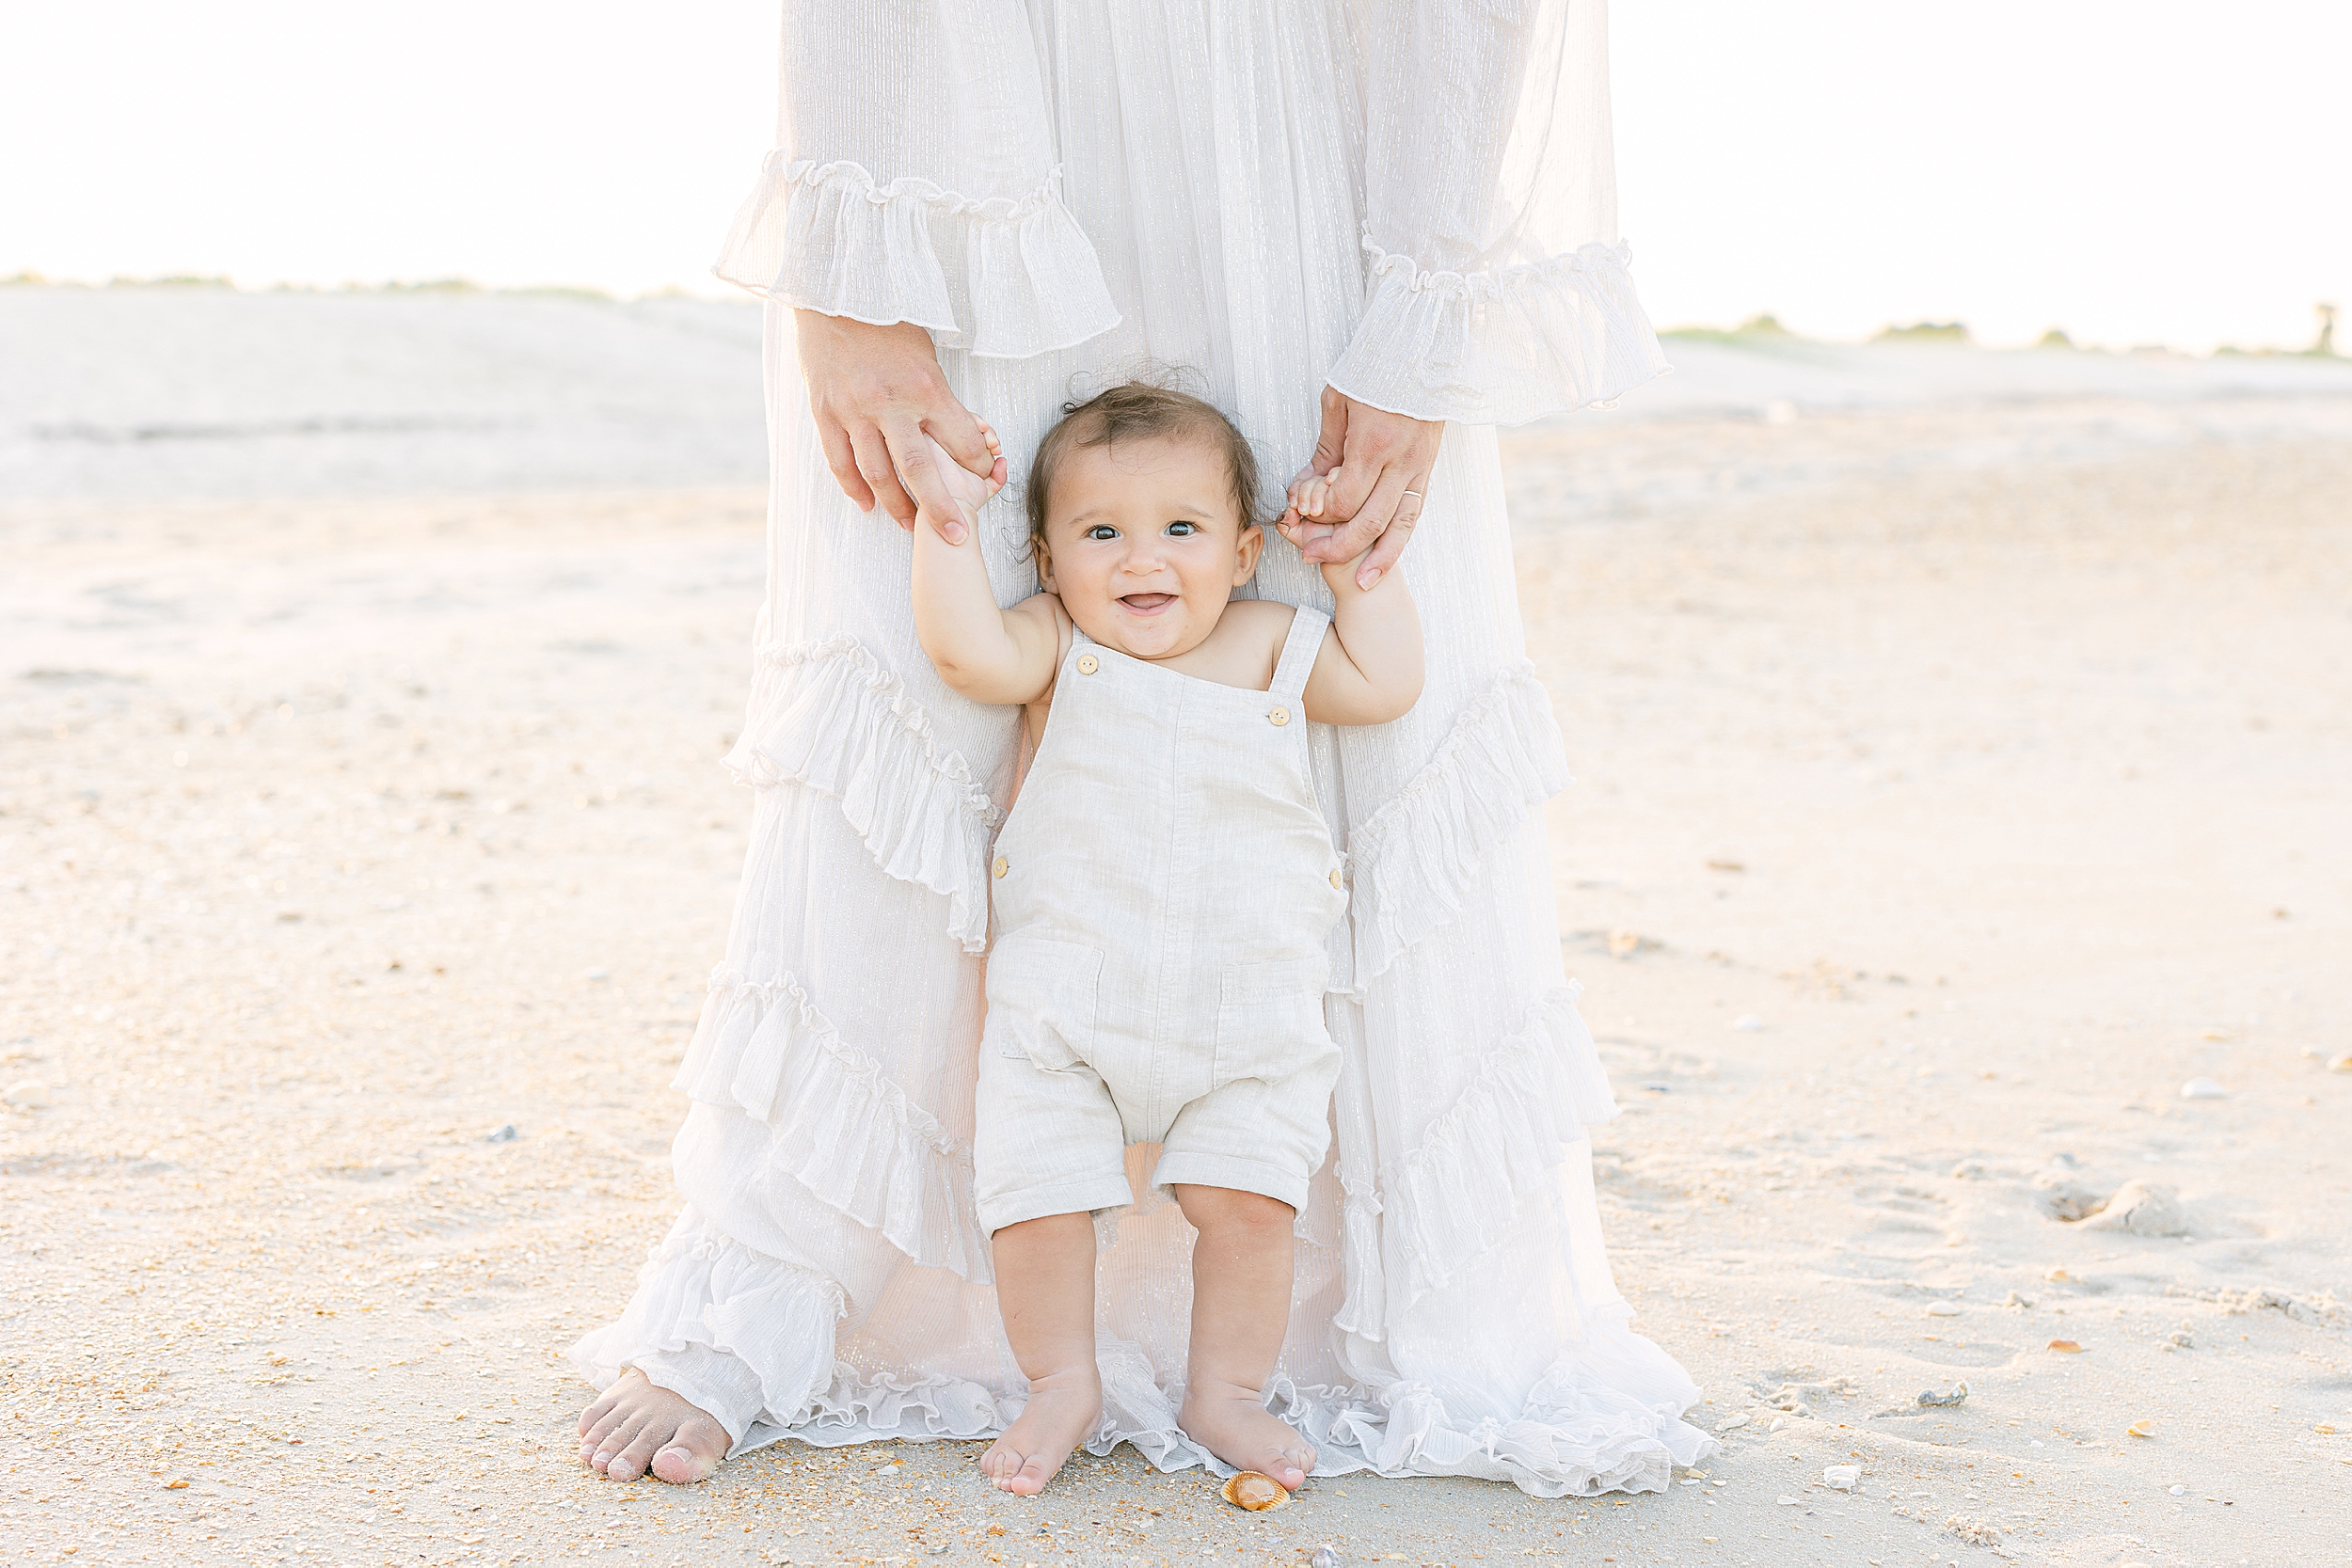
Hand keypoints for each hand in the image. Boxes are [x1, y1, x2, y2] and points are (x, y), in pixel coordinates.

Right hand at [794, 310, 994, 540]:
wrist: (834, 292)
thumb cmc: (888, 318)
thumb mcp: (927, 353)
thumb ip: (940, 396)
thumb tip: (962, 432)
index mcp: (925, 387)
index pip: (962, 441)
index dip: (979, 464)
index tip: (987, 477)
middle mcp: (890, 404)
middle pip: (920, 471)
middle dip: (941, 509)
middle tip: (956, 538)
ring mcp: (854, 410)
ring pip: (877, 474)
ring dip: (895, 505)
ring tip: (909, 525)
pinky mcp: (825, 411)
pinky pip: (840, 461)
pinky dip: (854, 487)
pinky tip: (866, 504)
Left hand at [1274, 386, 1443, 590]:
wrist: (1425, 349)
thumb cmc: (1375, 369)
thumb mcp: (1339, 401)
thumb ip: (1326, 447)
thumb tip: (1309, 483)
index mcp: (1373, 444)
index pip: (1343, 499)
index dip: (1318, 514)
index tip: (1298, 515)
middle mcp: (1400, 463)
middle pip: (1368, 521)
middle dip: (1336, 545)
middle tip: (1309, 555)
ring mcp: (1418, 469)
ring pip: (1398, 527)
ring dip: (1376, 558)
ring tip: (1359, 582)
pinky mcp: (1428, 471)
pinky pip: (1414, 515)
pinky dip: (1399, 543)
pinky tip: (1384, 562)